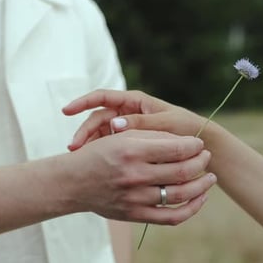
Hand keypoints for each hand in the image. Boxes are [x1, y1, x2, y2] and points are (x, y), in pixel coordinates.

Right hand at [62, 129, 214, 224]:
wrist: (73, 182)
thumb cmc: (99, 154)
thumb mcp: (122, 136)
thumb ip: (152, 136)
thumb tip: (186, 143)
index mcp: (132, 150)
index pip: (176, 148)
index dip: (194, 145)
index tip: (199, 144)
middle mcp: (135, 175)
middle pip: (182, 171)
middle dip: (201, 163)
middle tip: (206, 157)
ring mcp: (135, 197)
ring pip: (181, 194)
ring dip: (202, 186)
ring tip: (210, 178)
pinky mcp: (135, 214)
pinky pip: (171, 217)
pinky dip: (191, 209)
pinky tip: (200, 199)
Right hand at [63, 90, 205, 150]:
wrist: (196, 142)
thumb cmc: (185, 126)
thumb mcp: (164, 123)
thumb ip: (143, 123)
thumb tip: (116, 126)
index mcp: (133, 101)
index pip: (103, 97)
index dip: (84, 101)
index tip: (67, 110)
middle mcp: (127, 114)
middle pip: (98, 119)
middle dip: (84, 131)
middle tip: (74, 147)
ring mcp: (125, 131)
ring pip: (100, 136)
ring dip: (89, 145)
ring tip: (80, 159)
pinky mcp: (127, 145)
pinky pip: (109, 148)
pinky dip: (100, 155)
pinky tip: (92, 166)